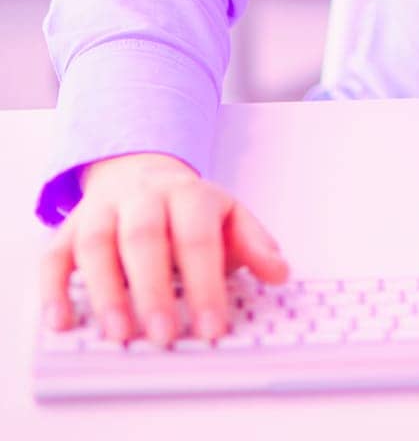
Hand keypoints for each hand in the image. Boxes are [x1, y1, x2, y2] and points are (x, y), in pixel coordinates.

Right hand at [39, 152, 288, 345]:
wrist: (138, 168)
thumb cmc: (186, 206)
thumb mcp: (227, 213)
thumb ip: (253, 243)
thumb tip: (279, 272)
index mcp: (186, 193)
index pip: (197, 237)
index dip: (205, 284)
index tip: (212, 328)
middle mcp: (141, 198)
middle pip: (144, 236)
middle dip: (154, 288)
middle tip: (164, 335)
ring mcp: (101, 211)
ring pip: (97, 244)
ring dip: (106, 291)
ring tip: (120, 334)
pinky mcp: (69, 230)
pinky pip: (54, 257)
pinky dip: (55, 289)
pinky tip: (63, 322)